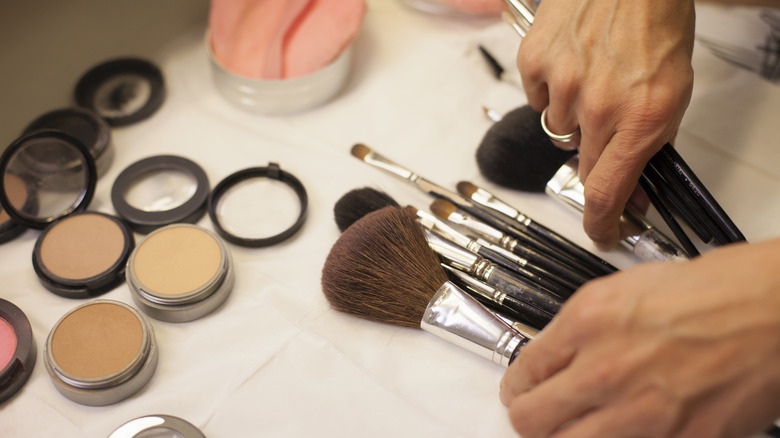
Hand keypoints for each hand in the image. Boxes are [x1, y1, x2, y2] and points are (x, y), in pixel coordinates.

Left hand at [500, 238, 779, 436]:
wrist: (776, 309)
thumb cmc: (717, 291)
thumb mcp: (626, 288)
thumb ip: (581, 327)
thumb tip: (555, 353)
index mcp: (588, 323)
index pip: (522, 372)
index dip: (515, 385)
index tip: (520, 388)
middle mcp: (606, 369)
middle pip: (530, 420)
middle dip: (528, 417)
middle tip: (535, 414)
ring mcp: (641, 412)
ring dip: (564, 437)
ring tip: (571, 428)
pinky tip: (619, 432)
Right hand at [517, 0, 695, 248]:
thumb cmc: (656, 25)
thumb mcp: (673, 91)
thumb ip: (651, 146)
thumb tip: (634, 190)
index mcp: (640, 118)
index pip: (607, 192)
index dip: (601, 222)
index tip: (601, 233)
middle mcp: (598, 106)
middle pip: (581, 164)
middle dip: (594, 157)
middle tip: (606, 126)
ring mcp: (562, 83)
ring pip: (558, 130)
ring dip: (573, 116)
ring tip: (592, 78)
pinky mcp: (535, 62)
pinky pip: (537, 98)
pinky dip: (551, 89)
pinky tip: (572, 64)